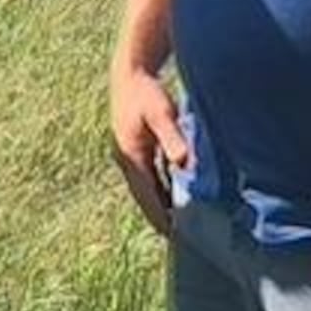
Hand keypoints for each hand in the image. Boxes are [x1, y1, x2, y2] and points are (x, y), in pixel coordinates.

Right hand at [108, 66, 186, 236]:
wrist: (130, 73)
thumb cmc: (146, 92)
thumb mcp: (162, 113)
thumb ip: (172, 137)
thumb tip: (183, 163)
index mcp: (132, 156)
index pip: (147, 195)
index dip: (160, 215)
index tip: (173, 234)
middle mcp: (127, 160)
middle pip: (144, 196)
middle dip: (159, 216)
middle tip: (178, 237)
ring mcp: (128, 155)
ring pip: (145, 188)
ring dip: (158, 204)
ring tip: (176, 224)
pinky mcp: (134, 149)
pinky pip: (147, 177)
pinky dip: (158, 189)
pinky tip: (172, 195)